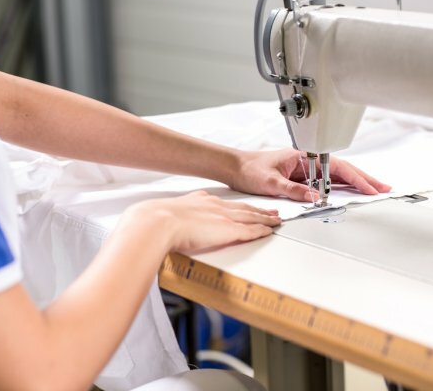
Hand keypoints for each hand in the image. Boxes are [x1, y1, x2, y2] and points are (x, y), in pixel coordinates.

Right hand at [120, 191, 280, 252]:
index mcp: (200, 201)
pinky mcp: (228, 230)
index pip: (226, 204)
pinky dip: (262, 230)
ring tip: (276, 220)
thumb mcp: (166, 214)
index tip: (246, 207)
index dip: (238, 206)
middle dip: (258, 210)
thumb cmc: (155, 221)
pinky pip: (251, 230)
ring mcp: (223, 217)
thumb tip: (164, 223)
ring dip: (265, 218)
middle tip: (271, 211)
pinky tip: (269, 231)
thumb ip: (172, 218)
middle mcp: (214, 206)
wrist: (158, 222)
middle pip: (243, 207)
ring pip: (251, 216)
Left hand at [231, 149, 390, 201]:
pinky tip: (351, 192)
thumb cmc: (249, 169)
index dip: (355, 178)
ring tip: (374, 189)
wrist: (235, 168)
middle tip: (383, 188)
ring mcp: (306, 168)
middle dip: (364, 179)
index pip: (336, 167)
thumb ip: (292, 190)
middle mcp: (308, 160)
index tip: (370, 187)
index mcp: (304, 156)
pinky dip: (341, 186)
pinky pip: (326, 181)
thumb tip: (314, 197)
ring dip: (355, 182)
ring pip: (336, 175)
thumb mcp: (270, 182)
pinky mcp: (302, 176)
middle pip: (342, 170)